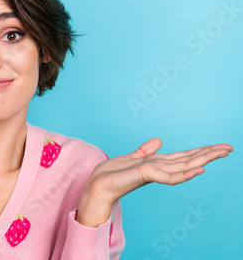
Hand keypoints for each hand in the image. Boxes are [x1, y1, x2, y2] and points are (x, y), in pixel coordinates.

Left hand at [76, 138, 232, 226]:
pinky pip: (168, 176)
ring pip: (184, 166)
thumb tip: (159, 140)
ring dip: (203, 160)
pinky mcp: (146, 176)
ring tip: (221, 153)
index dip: (201, 151)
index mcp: (157, 164)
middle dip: (209, 154)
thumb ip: (145, 151)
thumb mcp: (131, 157)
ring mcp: (154, 173)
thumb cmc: (112, 175)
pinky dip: (184, 173)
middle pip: (189, 160)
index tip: (219, 146)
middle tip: (230, 148)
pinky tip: (198, 169)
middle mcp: (159, 169)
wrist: (98, 186)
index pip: (184, 156)